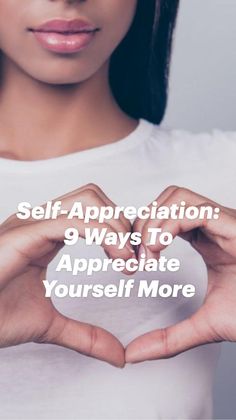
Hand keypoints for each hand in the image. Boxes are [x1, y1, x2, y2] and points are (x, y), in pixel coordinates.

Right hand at [0, 183, 132, 366]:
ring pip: (89, 200)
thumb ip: (86, 335)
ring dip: (117, 227)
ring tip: (126, 261)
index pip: (94, 210)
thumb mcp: (50, 325)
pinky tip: (115, 259)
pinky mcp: (24, 233)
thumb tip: (119, 356)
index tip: (134, 262)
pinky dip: (105, 235)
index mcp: (46, 233)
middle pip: (95, 197)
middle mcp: (40, 220)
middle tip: (135, 260)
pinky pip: (73, 220)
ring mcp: (31, 223)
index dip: (121, 231)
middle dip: (123, 224)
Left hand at [126, 186, 235, 362]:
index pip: (165, 215)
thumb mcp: (204, 326)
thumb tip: (134, 353)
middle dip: (143, 224)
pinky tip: (161, 248)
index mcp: (207, 239)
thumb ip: (168, 339)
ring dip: (154, 223)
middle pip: (166, 198)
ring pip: (176, 196)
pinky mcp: (233, 226)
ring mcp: (224, 222)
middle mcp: (214, 225)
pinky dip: (168, 224)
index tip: (134, 262)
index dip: (143, 231)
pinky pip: (194, 208)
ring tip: (151, 253)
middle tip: (139, 259)